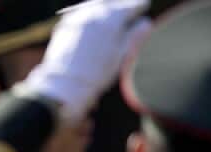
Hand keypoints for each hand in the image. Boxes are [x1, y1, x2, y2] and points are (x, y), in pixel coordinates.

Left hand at [18, 0, 151, 122]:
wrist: (64, 84)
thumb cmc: (96, 74)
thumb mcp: (120, 56)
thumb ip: (134, 36)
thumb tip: (146, 22)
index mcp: (112, 19)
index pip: (130, 6)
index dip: (139, 6)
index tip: (144, 5)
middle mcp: (94, 13)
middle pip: (112, 4)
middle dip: (122, 5)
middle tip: (130, 6)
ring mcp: (78, 17)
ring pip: (96, 5)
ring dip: (106, 6)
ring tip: (113, 10)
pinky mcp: (65, 24)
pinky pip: (81, 12)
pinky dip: (91, 12)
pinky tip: (94, 18)